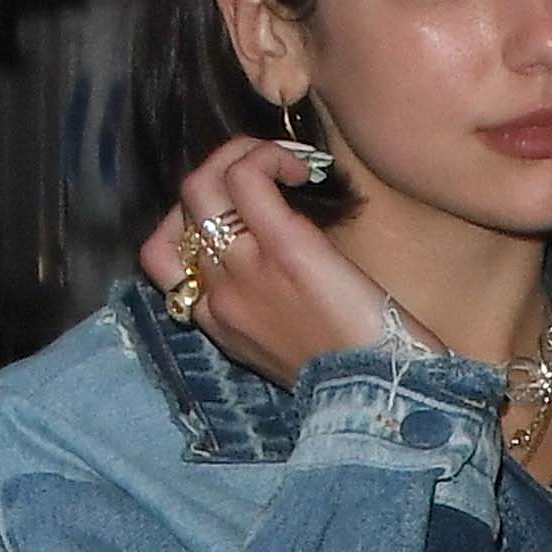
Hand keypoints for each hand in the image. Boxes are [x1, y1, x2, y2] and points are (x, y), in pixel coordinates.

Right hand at [138, 139, 434, 386]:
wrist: (388, 395)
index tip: (236, 212)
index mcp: (217, 323)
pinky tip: (304, 171)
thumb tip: (274, 256)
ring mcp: (246, 272)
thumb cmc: (357, 370)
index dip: (190, 218)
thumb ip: (264, 309)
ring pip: (200, 185)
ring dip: (239, 155)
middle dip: (217, 173)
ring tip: (284, 165)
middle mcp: (219, 297)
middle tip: (267, 173)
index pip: (163, 257)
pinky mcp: (287, 251)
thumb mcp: (287, 348)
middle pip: (180, 211)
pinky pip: (246, 179)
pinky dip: (267, 157)